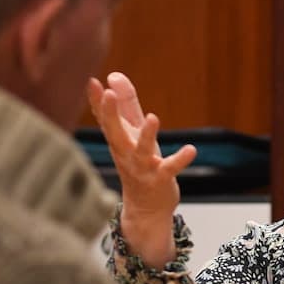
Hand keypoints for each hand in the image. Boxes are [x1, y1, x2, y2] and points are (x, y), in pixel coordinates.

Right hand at [86, 72, 196, 267]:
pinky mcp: (160, 179)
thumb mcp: (132, 133)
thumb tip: (114, 75)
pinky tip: (191, 149)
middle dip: (110, 113)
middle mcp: (125, 153)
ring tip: (152, 117)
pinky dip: (180, 159)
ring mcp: (142, 167)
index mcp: (118, 140)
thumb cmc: (139, 164)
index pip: (104, 118)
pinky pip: (170, 168)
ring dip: (146, 135)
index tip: (91, 81)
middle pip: (115, 132)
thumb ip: (126, 104)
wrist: (147, 208)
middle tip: (108, 93)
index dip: (97, 100)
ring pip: (142, 150)